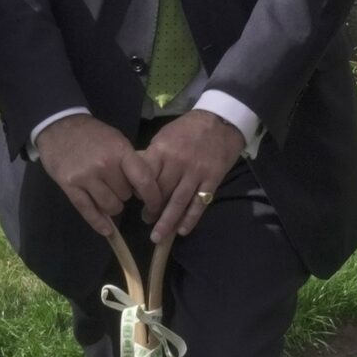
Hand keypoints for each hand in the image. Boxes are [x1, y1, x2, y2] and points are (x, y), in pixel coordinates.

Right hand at [36, 115, 154, 238]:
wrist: (59, 126)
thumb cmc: (92, 134)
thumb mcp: (117, 141)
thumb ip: (131, 163)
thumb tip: (144, 189)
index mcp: (120, 152)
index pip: (143, 180)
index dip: (153, 197)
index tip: (156, 206)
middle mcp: (104, 165)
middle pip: (125, 195)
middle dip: (124, 194)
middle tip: (116, 186)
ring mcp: (86, 177)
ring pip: (110, 206)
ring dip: (112, 206)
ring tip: (107, 195)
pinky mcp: (70, 186)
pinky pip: (88, 211)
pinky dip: (98, 223)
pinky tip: (106, 230)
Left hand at [140, 110, 244, 239]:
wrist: (221, 121)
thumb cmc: (188, 129)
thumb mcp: (164, 136)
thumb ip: (152, 157)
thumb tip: (135, 176)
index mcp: (162, 150)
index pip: (145, 176)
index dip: (139, 192)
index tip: (136, 201)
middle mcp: (177, 163)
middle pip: (160, 192)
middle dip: (151, 210)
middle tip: (147, 220)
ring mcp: (196, 173)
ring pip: (178, 202)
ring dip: (167, 222)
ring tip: (158, 236)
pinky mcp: (212, 180)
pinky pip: (199, 204)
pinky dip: (190, 219)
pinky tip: (182, 230)